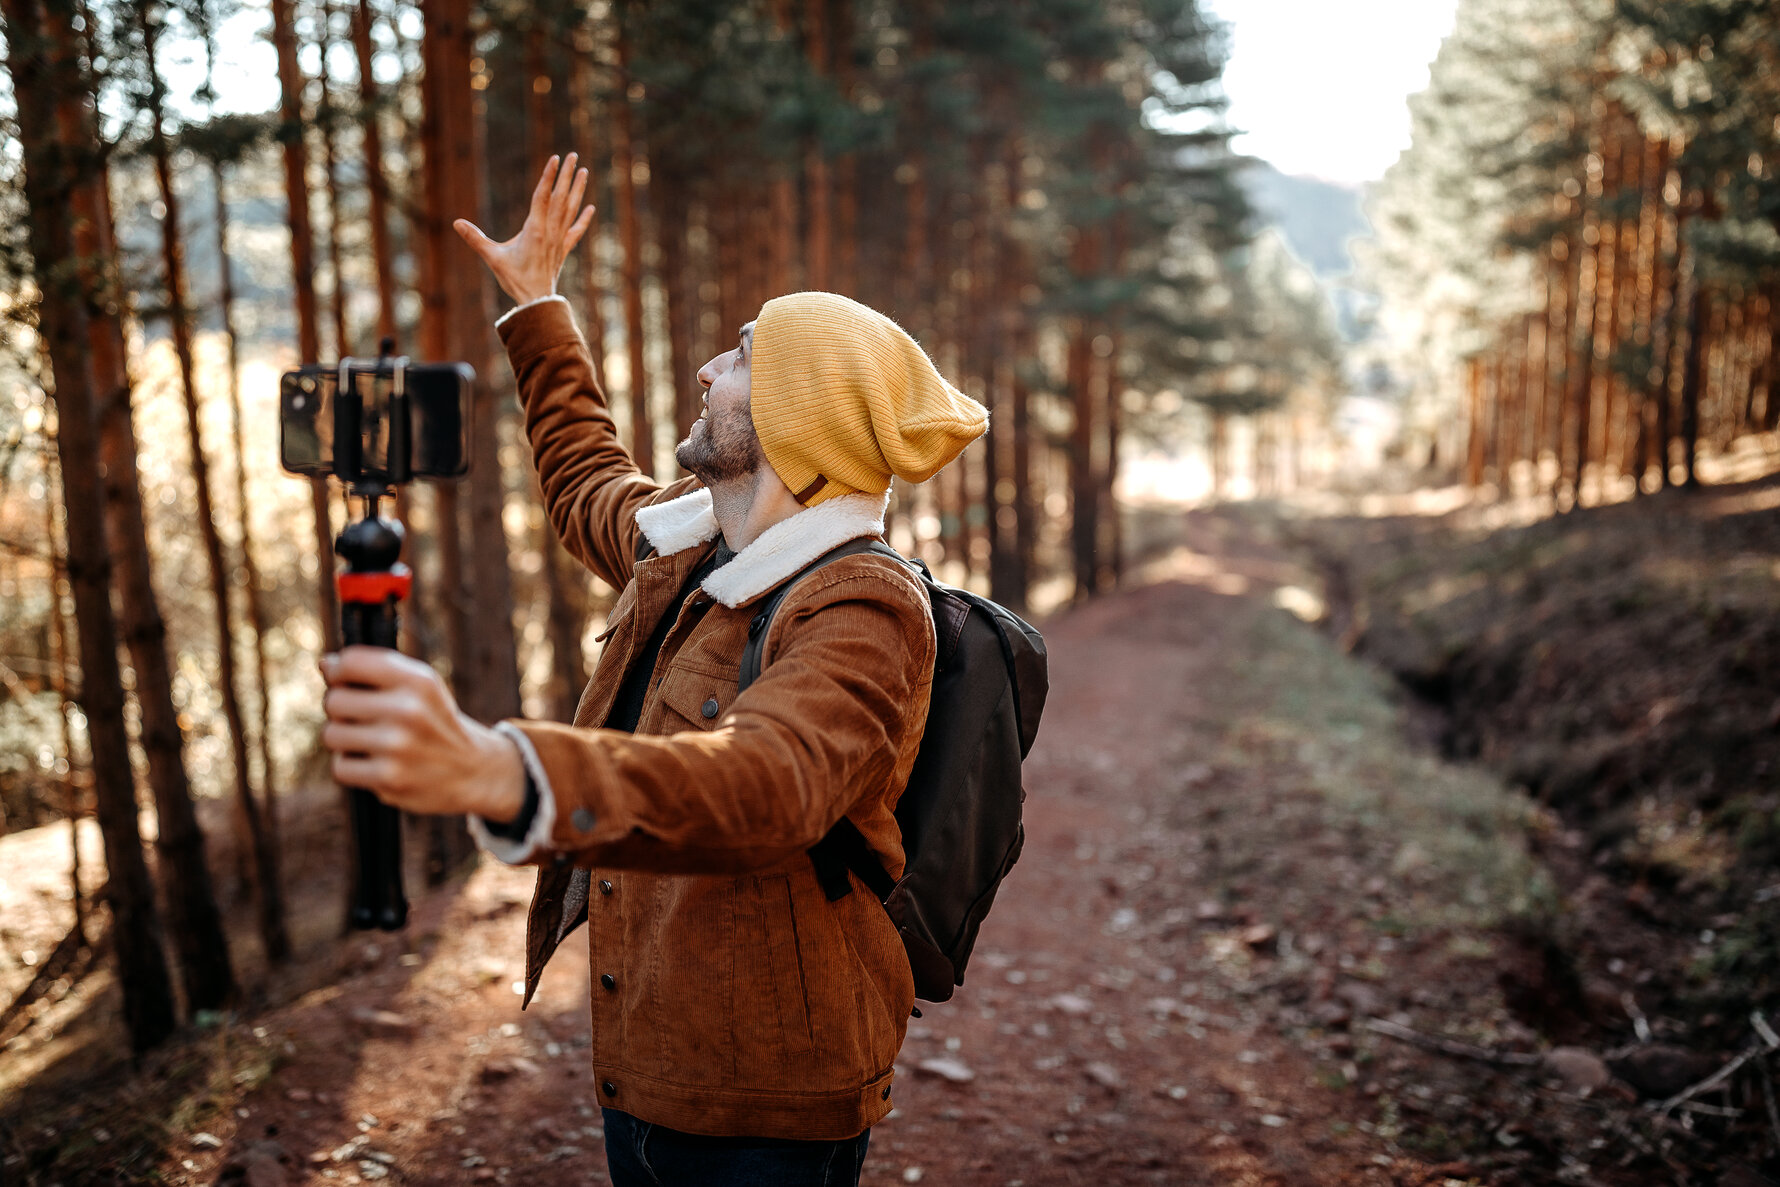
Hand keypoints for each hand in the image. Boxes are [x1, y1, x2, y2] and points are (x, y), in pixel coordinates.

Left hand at [319, 646, 525, 822]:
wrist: (473, 771)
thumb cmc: (435, 722)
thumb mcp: (421, 687)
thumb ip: (375, 670)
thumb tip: (325, 664)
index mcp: (418, 680)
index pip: (349, 662)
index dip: (339, 672)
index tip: (346, 682)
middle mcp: (409, 710)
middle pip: (334, 700)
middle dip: (341, 710)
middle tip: (363, 718)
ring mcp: (398, 746)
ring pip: (332, 735)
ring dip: (344, 741)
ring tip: (370, 743)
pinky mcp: (389, 779)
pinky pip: (341, 767)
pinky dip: (352, 767)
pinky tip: (374, 764)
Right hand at [454, 153, 594, 305]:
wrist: (536, 301)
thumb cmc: (514, 279)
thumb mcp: (492, 257)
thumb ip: (475, 239)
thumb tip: (456, 223)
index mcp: (535, 229)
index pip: (543, 196)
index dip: (549, 176)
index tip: (556, 159)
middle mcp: (551, 231)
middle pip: (561, 197)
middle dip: (567, 176)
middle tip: (574, 155)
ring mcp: (560, 240)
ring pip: (571, 209)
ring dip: (578, 190)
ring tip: (584, 171)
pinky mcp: (564, 249)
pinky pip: (576, 231)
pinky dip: (584, 219)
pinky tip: (591, 207)